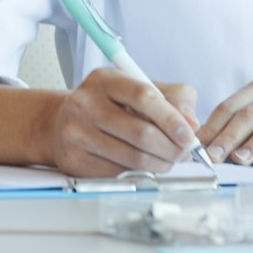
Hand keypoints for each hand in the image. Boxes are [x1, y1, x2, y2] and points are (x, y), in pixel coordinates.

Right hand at [41, 69, 199, 177]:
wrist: (60, 121)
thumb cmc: (107, 104)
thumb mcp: (137, 88)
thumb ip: (172, 98)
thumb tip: (192, 124)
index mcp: (103, 80)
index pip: (143, 96)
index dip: (172, 119)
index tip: (189, 135)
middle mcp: (85, 104)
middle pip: (140, 132)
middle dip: (171, 148)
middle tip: (184, 153)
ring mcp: (76, 133)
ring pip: (132, 157)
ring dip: (160, 163)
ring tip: (168, 160)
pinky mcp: (75, 160)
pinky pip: (119, 173)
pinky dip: (139, 172)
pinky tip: (145, 165)